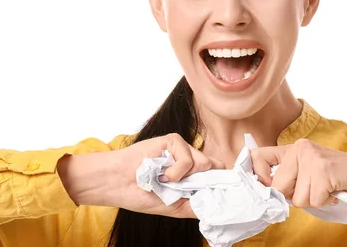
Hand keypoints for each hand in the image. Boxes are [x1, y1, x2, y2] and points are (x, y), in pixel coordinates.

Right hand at [59, 133, 223, 218]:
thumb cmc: (143, 194)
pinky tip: (162, 174)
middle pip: (213, 168)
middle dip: (200, 182)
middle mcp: (190, 160)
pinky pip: (188, 158)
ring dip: (184, 178)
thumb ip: (198, 205)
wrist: (120, 184)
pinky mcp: (174, 141)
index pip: (217, 173)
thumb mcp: (176, 207)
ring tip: (165, 180)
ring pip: (202, 162)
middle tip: (179, 188)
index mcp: (191, 175)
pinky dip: (176, 171)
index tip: (226, 190)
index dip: (222, 181)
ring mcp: (182, 149)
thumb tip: (220, 205)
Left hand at [251, 138, 346, 207]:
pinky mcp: (323, 171)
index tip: (268, 189)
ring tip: (327, 189)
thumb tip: (268, 193)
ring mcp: (312, 158)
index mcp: (294, 148)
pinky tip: (334, 191)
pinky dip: (325, 202)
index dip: (257, 176)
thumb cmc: (339, 178)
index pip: (259, 156)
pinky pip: (313, 200)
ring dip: (313, 201)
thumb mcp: (309, 171)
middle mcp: (300, 148)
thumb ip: (289, 177)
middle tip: (315, 190)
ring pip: (296, 198)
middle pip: (279, 186)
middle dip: (296, 196)